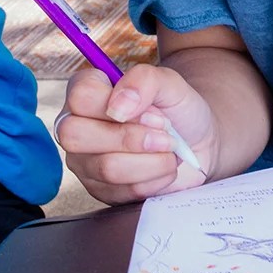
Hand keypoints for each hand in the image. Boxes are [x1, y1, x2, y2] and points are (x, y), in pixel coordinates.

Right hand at [56, 64, 217, 205]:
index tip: (151, 108)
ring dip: (151, 160)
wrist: (196, 143)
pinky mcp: (99, 190)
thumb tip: (117, 107)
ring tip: (168, 150)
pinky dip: (154, 179)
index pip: (80, 95)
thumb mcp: (169, 82)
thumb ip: (143, 80)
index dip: (119, 103)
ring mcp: (84, 161)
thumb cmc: (177, 109)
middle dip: (132, 138)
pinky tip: (163, 167)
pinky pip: (122, 191)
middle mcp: (76, 126)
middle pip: (76, 136)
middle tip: (163, 135)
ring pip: (106, 167)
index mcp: (87, 92)